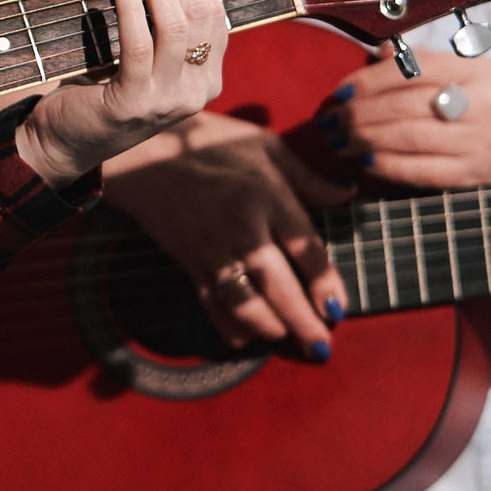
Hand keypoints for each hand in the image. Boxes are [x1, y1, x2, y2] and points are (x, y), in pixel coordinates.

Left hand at [17, 0, 229, 186]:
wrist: (63, 141)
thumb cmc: (100, 86)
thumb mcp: (137, 40)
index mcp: (206, 78)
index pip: (213, 14)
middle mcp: (196, 92)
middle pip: (197, 13)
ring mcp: (168, 101)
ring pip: (174, 26)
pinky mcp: (134, 104)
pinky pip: (140, 47)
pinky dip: (131, 10)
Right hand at [105, 111, 352, 354]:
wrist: (143, 151)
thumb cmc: (209, 143)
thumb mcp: (264, 146)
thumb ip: (307, 175)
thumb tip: (347, 193)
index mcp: (267, 196)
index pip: (305, 249)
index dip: (325, 284)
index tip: (338, 310)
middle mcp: (242, 227)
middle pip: (278, 285)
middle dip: (303, 321)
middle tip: (322, 348)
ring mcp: (212, 248)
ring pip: (243, 302)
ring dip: (268, 328)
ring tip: (288, 340)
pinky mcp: (188, 260)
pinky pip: (209, 302)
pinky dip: (227, 326)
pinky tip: (245, 337)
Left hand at [317, 46, 490, 188]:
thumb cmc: (471, 111)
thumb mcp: (456, 79)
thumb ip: (418, 64)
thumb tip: (376, 52)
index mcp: (477, 72)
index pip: (414, 68)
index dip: (370, 79)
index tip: (340, 91)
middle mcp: (484, 104)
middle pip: (405, 104)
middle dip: (358, 112)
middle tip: (330, 120)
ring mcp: (479, 142)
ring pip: (407, 136)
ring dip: (364, 139)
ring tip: (338, 140)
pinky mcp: (471, 175)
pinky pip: (417, 169)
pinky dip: (384, 164)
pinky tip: (363, 160)